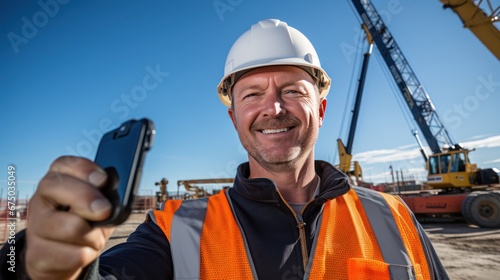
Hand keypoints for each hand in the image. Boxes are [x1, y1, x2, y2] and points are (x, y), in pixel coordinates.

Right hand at [26, 156, 114, 279]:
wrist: (64, 257)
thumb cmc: (86, 222)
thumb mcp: (99, 204)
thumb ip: (106, 194)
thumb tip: (116, 187)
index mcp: (57, 181)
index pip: (64, 164)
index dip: (84, 169)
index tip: (103, 179)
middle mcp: (41, 200)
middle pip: (57, 187)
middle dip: (86, 197)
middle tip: (105, 210)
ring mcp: (36, 227)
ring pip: (70, 226)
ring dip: (93, 235)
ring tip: (94, 237)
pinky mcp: (37, 255)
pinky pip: (73, 255)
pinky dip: (88, 254)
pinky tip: (83, 251)